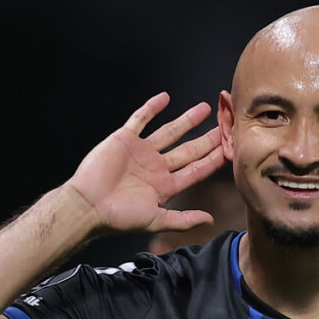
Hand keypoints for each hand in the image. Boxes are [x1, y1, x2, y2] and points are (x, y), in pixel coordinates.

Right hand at [65, 92, 224, 233]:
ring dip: (187, 120)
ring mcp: (141, 151)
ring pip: (169, 132)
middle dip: (207, 139)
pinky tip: (165, 98)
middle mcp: (156, 167)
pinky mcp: (124, 139)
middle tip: (225, 126)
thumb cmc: (119, 217)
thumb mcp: (156, 220)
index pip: (196, 170)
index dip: (213, 160)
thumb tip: (210, 221)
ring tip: (205, 108)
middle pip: (188, 149)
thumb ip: (183, 220)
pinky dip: (151, 108)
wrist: (88, 206)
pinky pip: (140, 119)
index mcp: (165, 186)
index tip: (230, 149)